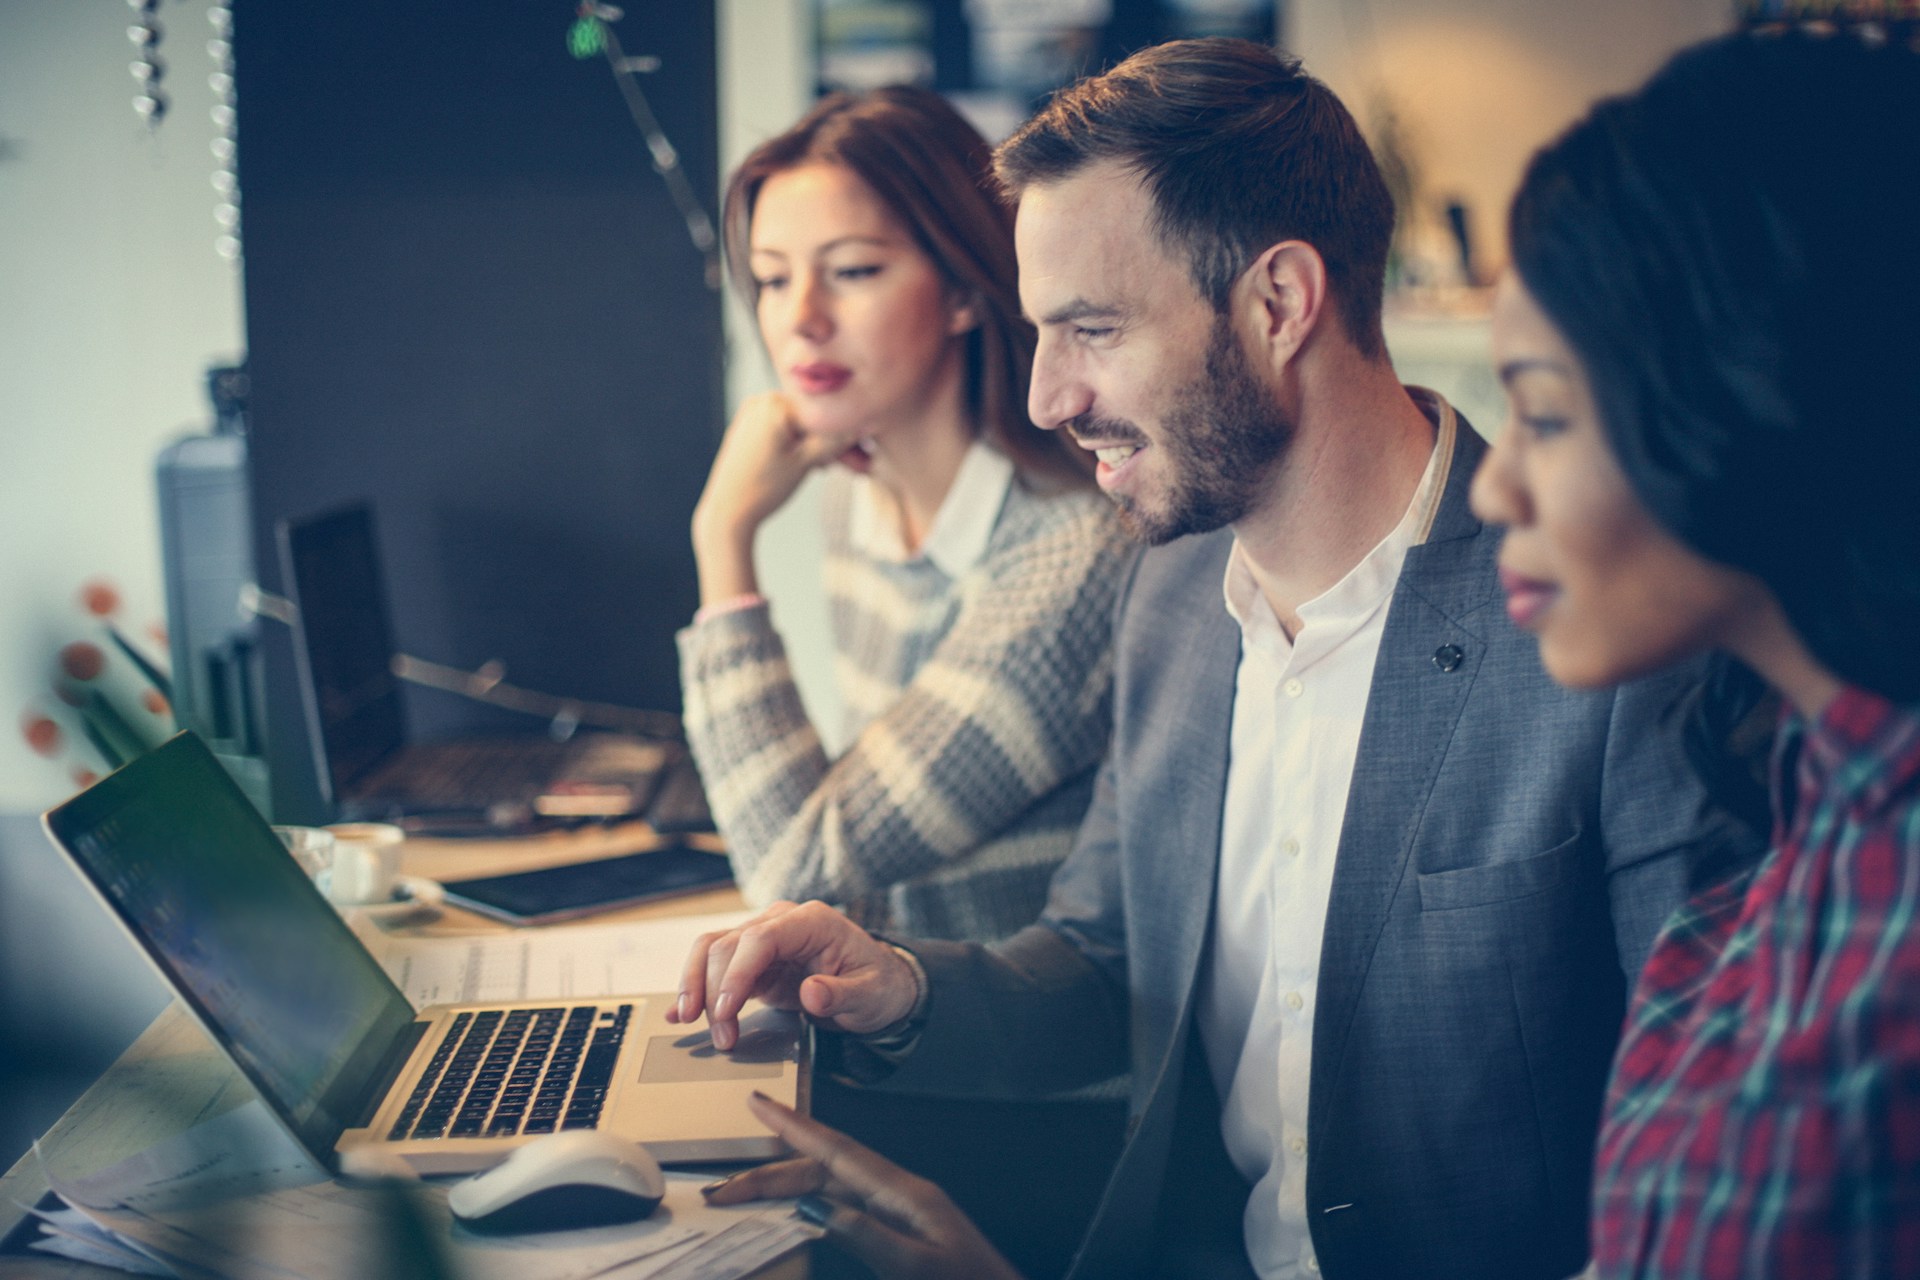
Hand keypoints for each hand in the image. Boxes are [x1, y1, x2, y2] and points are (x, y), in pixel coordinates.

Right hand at [666, 900, 918, 1050]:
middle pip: (727, 945)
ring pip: (712, 951)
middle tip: (722, 1037)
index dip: (737, 973)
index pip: (760, 938)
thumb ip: (842, 994)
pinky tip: (677, 1011)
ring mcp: (763, 939)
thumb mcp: (870, 995)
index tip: (726, 1010)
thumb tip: (813, 994)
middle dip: (715, 991)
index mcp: (811, 922)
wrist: (877, 985)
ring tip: (689, 1023)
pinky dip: (695, 987)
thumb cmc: (876, 985)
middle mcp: (781, 923)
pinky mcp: (753, 961)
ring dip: (696, 987)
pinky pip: (715, 967)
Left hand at [690, 392, 861, 602]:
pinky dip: (800, 445)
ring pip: (800, 425)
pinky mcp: (749, 427)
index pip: (823, 413)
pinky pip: (784, 430)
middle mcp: (762, 401)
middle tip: (859, 467)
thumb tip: (863, 423)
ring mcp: (753, 413)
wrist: (727, 511)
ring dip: (819, 445)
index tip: (867, 454)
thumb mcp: (805, 463)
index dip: (848, 434)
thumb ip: (835, 440)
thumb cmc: (764, 488)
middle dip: (835, 442)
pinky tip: (814, 465)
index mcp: (775, 405)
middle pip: (812, 418)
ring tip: (831, 470)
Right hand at [704, 1092, 1023, 1279]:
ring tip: (745, 1193)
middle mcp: (898, 1193)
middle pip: (824, 1172)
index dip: (794, 1127)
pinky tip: (798, 1208)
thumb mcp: (916, 1266)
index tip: (759, 1104)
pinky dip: (814, 1203)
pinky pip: (846, 1207)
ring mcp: (898, 1210)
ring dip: (787, 1187)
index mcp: (903, 1193)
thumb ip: (867, 1236)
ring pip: (831, 1188)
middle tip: (723, 1187)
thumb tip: (815, 1208)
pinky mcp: (900, 1230)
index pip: (837, 1152)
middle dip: (772, 1173)